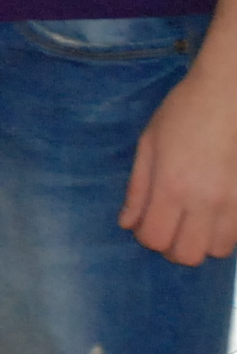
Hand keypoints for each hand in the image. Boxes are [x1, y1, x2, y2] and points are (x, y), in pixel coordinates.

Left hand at [121, 58, 236, 264]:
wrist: (227, 97)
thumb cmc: (181, 114)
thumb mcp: (148, 145)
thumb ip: (137, 189)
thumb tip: (127, 223)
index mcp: (171, 186)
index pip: (155, 239)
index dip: (145, 237)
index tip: (144, 222)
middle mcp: (204, 202)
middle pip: (188, 256)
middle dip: (172, 247)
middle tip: (167, 226)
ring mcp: (232, 203)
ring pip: (217, 251)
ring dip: (200, 243)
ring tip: (191, 221)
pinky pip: (236, 236)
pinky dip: (221, 234)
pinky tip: (211, 215)